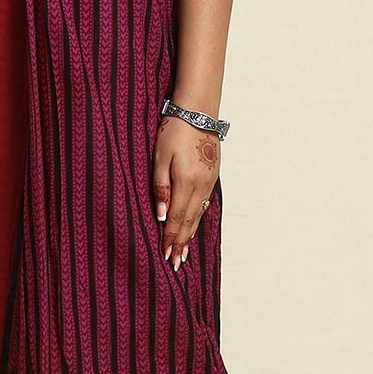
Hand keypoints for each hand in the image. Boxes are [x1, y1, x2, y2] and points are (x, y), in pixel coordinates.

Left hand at [152, 114, 218, 268]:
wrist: (198, 111)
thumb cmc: (174, 130)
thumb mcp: (160, 157)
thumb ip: (160, 187)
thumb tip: (162, 216)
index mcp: (187, 182)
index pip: (177, 218)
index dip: (170, 238)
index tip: (164, 255)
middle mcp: (201, 185)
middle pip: (190, 221)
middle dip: (181, 243)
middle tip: (175, 263)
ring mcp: (209, 181)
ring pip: (198, 214)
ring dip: (190, 234)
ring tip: (184, 252)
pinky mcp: (212, 176)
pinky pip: (204, 204)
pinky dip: (198, 219)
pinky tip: (193, 225)